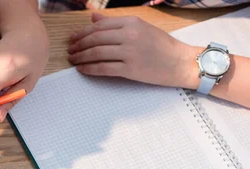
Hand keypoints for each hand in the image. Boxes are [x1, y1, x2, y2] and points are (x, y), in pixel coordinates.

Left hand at [68, 13, 200, 88]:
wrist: (179, 62)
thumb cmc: (160, 45)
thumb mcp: (139, 27)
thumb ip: (115, 23)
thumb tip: (93, 17)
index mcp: (131, 22)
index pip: (99, 26)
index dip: (82, 33)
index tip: (73, 38)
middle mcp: (129, 35)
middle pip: (95, 39)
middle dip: (78, 45)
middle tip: (70, 50)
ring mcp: (130, 52)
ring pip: (97, 53)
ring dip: (81, 57)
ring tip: (73, 60)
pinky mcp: (130, 69)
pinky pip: (103, 68)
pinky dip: (90, 69)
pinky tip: (82, 69)